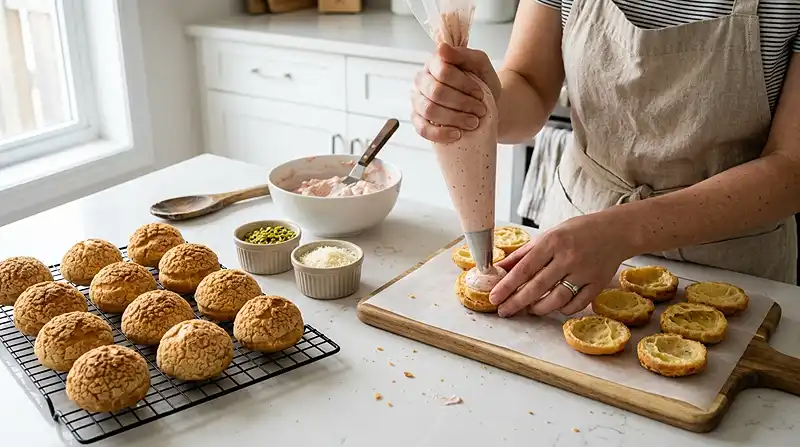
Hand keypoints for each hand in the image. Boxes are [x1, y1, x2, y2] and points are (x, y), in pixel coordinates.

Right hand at [411, 43, 500, 142]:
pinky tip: (457, 134)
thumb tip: (441, 48)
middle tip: (480, 111)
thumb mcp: (480, 64)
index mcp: (434, 63)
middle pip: (436, 92)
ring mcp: (418, 101)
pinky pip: (422, 129)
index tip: (480, 94)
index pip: (443, 71)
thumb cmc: (482, 84)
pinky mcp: (418, 120)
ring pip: (429, 111)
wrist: (486, 106)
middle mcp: (422, 80)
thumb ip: (463, 55)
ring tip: (473, 123)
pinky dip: (440, 134)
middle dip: (462, 104)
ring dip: (455, 118)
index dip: (463, 84)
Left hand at [489, 214, 631, 317]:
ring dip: (539, 308)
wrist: (616, 231)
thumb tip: (499, 269)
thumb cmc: (577, 232)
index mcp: (553, 242)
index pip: (524, 268)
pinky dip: (563, 309)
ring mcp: (585, 272)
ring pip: (557, 300)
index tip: (494, 297)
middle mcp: (568, 257)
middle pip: (538, 287)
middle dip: (517, 302)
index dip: (507, 285)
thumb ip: (523, 254)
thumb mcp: (548, 235)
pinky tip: (554, 306)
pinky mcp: (598, 284)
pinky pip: (577, 304)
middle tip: (504, 311)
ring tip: (529, 309)